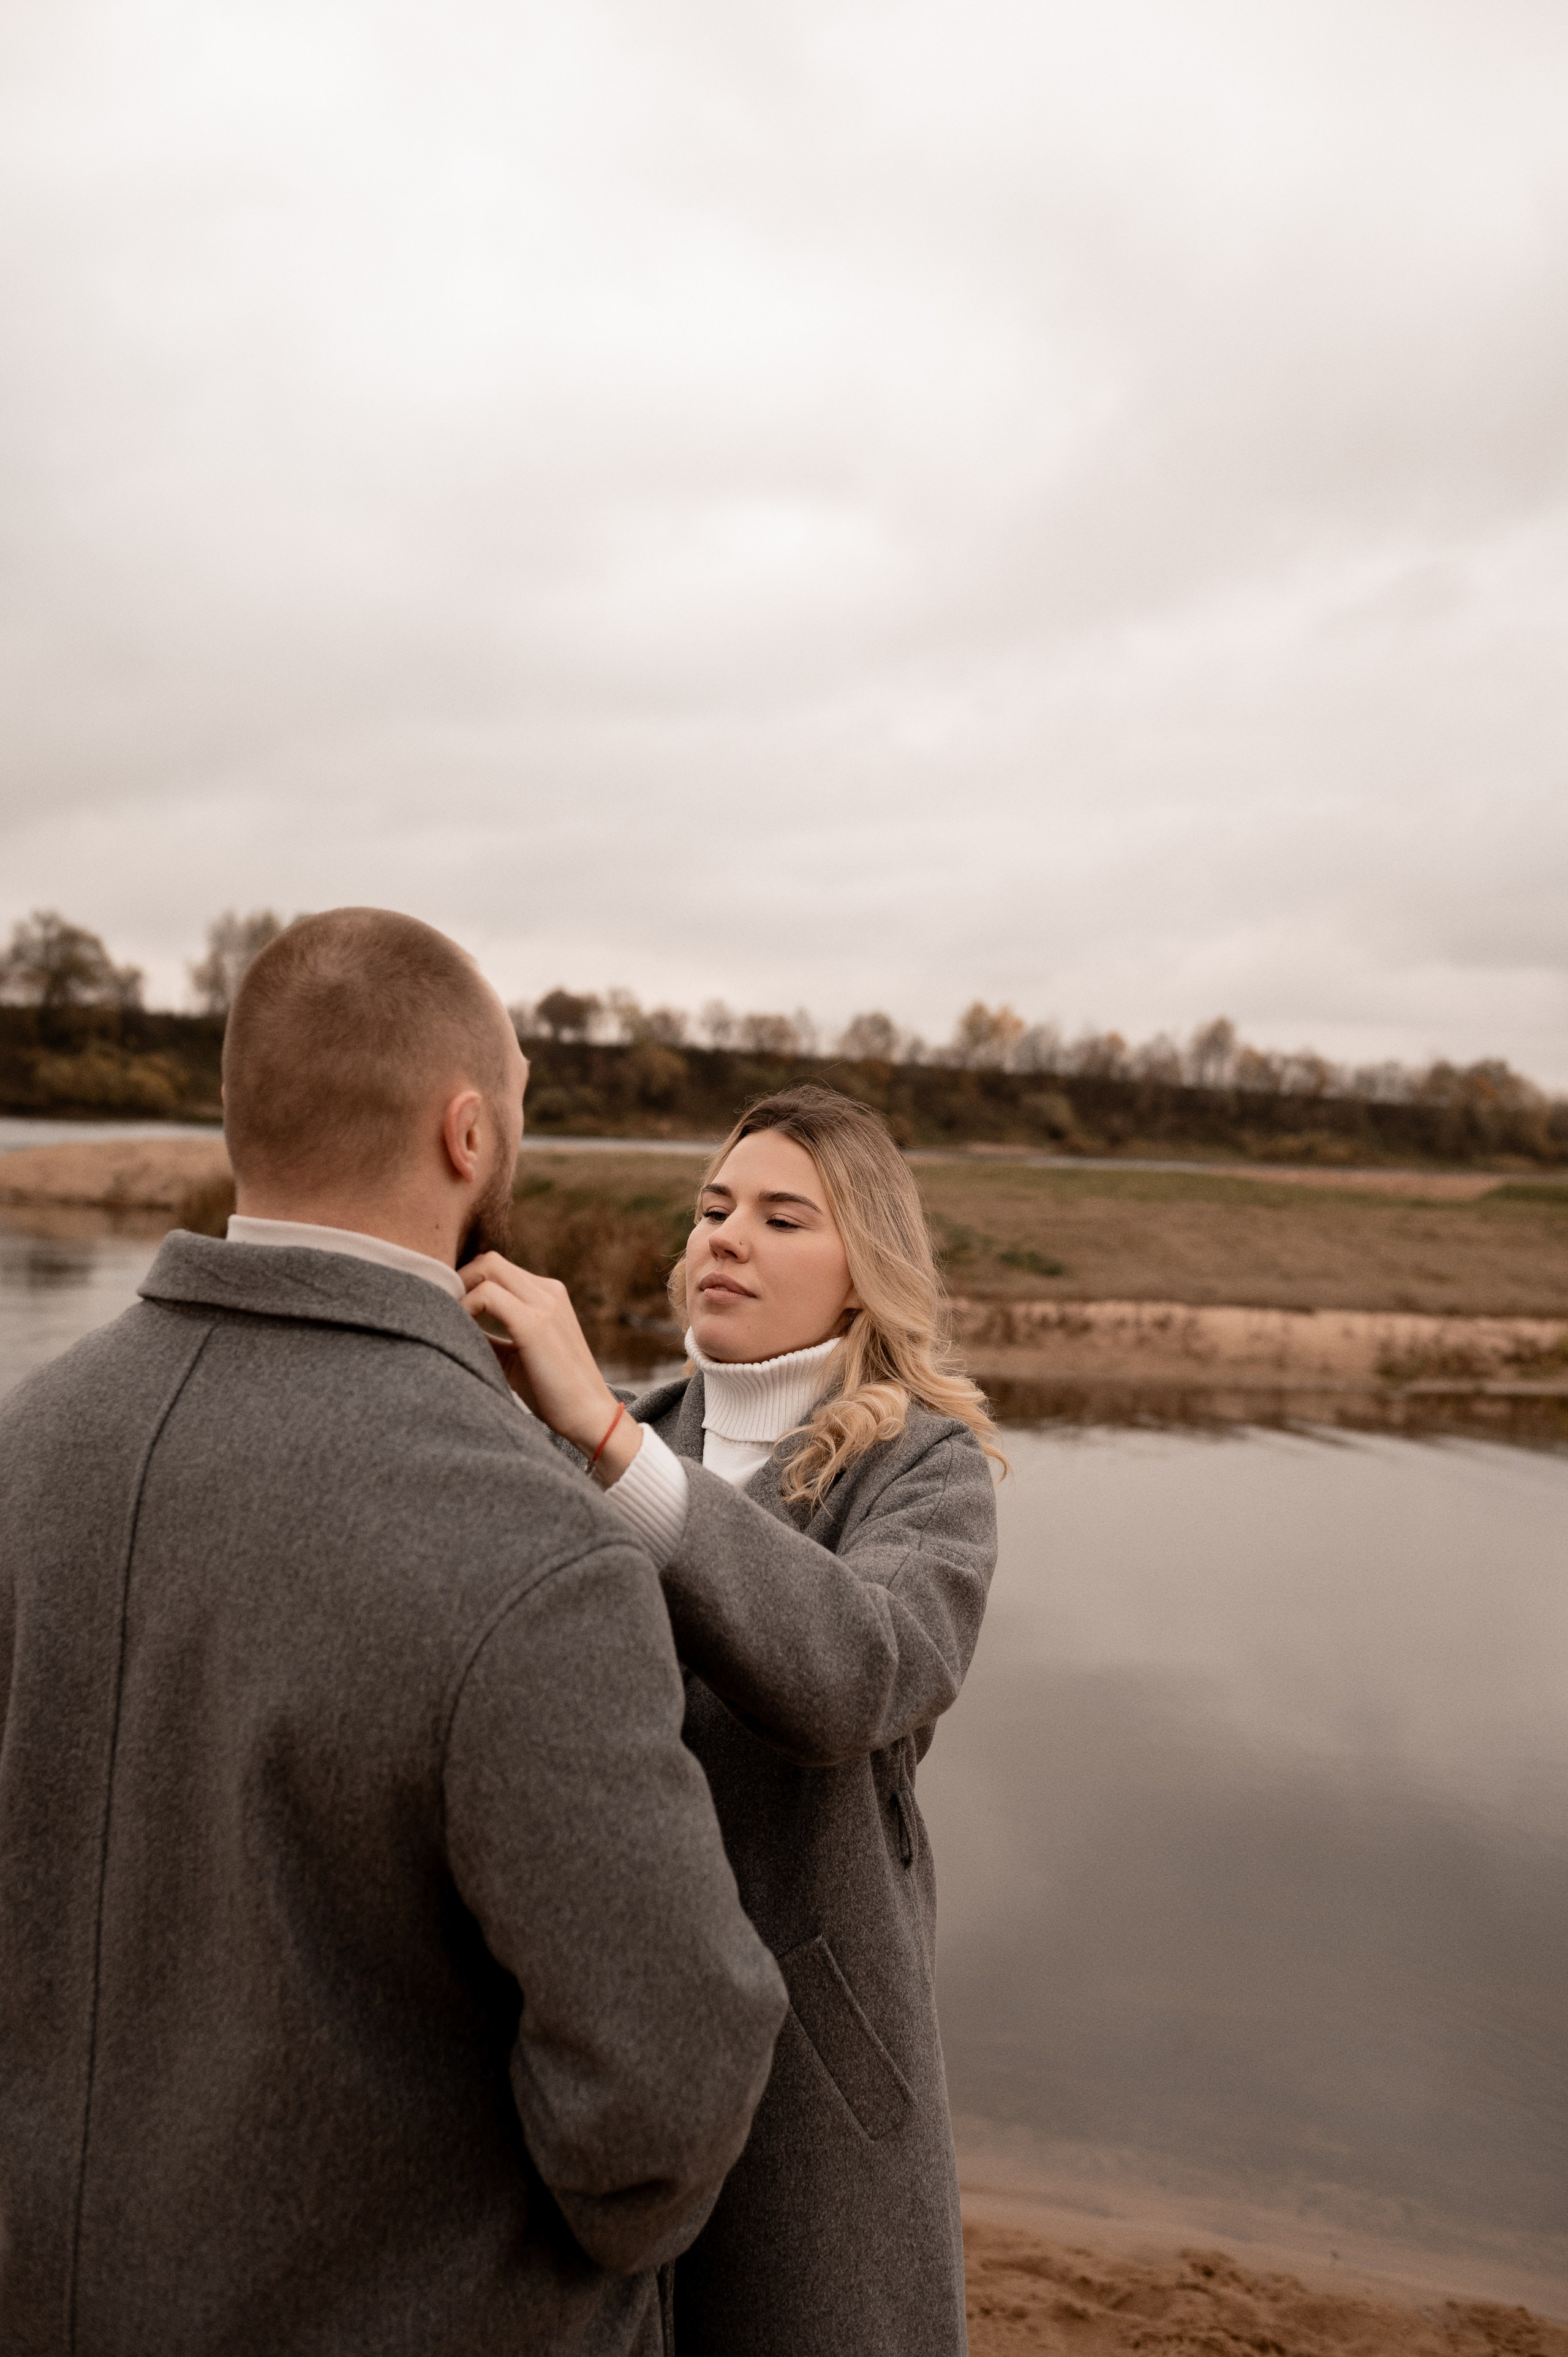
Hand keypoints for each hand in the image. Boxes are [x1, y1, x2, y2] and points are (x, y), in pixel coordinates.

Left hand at [460, 1253, 641, 1486]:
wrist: (588, 1417)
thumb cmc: (551, 1391)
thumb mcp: (514, 1355)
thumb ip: (487, 1334)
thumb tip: (448, 1323)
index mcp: (548, 1295)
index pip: (496, 1268)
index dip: (466, 1282)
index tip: (447, 1309)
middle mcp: (548, 1291)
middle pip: (490, 1259)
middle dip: (459, 1278)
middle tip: (441, 1310)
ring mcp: (545, 1304)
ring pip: (488, 1267)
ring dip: (460, 1288)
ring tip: (447, 1320)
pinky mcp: (535, 1324)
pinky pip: (487, 1295)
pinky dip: (466, 1307)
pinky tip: (459, 1332)